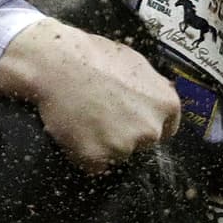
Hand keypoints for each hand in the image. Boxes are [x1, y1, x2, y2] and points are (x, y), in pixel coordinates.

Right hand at [0, 18, 180, 171]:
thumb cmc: (93, 56)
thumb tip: (155, 99)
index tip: (131, 122)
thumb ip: (151, 89)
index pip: (166, 129)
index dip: (145, 124)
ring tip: (85, 118)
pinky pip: (94, 165)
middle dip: (125, 133)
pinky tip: (75, 131)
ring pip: (117, 154)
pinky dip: (84, 154)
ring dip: (103, 144)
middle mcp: (151, 129)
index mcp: (166, 105)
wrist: (56, 63)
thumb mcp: (136, 63)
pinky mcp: (97, 158)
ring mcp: (124, 146)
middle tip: (102, 115)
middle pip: (141, 143)